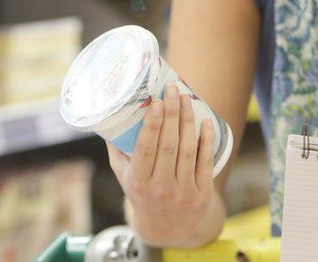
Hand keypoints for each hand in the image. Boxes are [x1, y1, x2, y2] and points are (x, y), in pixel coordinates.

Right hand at [106, 83, 216, 245]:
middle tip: (174, 90)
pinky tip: (206, 121)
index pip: (146, 149)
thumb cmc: (142, 192)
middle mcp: (160, 188)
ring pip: (188, 150)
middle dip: (172, 114)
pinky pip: (206, 162)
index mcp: (139, 182)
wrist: (166, 227)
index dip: (152, 124)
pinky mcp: (202, 194)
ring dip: (188, 121)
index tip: (156, 101)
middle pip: (169, 145)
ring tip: (187, 99)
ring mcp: (183, 192)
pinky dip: (207, 139)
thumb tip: (110, 113)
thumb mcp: (123, 175)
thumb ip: (116, 148)